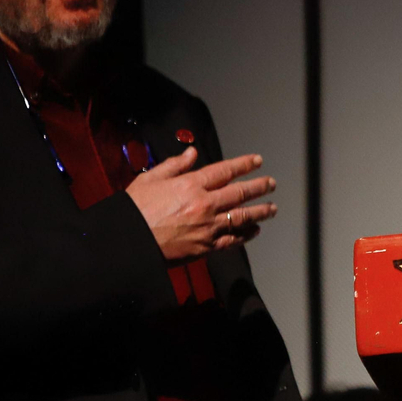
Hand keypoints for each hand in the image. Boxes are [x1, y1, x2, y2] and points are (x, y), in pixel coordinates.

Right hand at [126, 150, 277, 260]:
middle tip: (271, 183)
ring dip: (260, 211)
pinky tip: (254, 230)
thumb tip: (191, 153)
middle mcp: (204, 204)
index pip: (225, 170)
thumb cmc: (135, 210)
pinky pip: (232, 240)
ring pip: (242, 217)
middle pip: (240, 193)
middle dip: (259, 187)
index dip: (244, 164)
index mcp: (191, 184)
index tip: (257, 161)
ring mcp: (208, 227)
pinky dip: (246, 235)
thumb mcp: (150, 179)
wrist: (129, 242)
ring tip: (272, 208)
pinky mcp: (206, 247)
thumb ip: (174, 165)